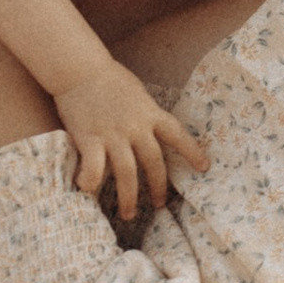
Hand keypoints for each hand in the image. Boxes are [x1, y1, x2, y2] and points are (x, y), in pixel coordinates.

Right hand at [53, 59, 210, 222]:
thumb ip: (145, 114)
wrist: (79, 68)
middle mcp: (135, 127)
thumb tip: (152, 132)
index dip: (192, 152)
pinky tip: (89, 191)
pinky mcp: (90, 139)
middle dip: (159, 187)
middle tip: (160, 205)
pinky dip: (92, 183)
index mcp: (150, 113)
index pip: (177, 135)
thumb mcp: (137, 94)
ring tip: (129, 214)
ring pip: (127, 173)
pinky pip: (94, 169)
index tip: (204, 168)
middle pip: (153, 163)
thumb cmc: (108, 79)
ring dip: (129, 197)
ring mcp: (112, 135)